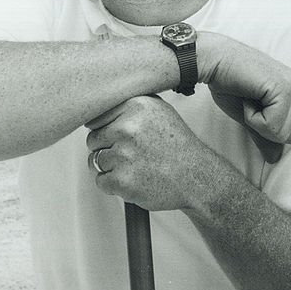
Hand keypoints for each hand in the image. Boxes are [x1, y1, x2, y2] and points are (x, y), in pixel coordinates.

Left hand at [85, 95, 211, 210]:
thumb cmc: (178, 146)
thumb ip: (131, 107)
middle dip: (108, 148)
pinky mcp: (121, 180)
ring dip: (112, 167)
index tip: (121, 137)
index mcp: (137, 106)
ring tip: (136, 167)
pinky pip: (101, 181)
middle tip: (132, 154)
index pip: (96, 116)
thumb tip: (98, 105)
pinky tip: (135, 179)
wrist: (197, 177)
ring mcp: (124, 154)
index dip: (107, 129)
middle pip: (93, 139)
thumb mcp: (160, 112)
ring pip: (95, 161)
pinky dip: (114, 185)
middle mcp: (128, 127)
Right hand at [199, 32, 290, 154]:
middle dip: (268, 129)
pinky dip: (254, 118)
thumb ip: (266, 136)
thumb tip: (276, 160)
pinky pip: (273, 125)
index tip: (257, 109)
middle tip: (252, 104)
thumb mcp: (251, 116)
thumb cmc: (229, 85)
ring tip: (250, 100)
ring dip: (259, 123)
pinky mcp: (283, 88)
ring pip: (284, 133)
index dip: (275, 130)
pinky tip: (247, 98)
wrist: (214, 61)